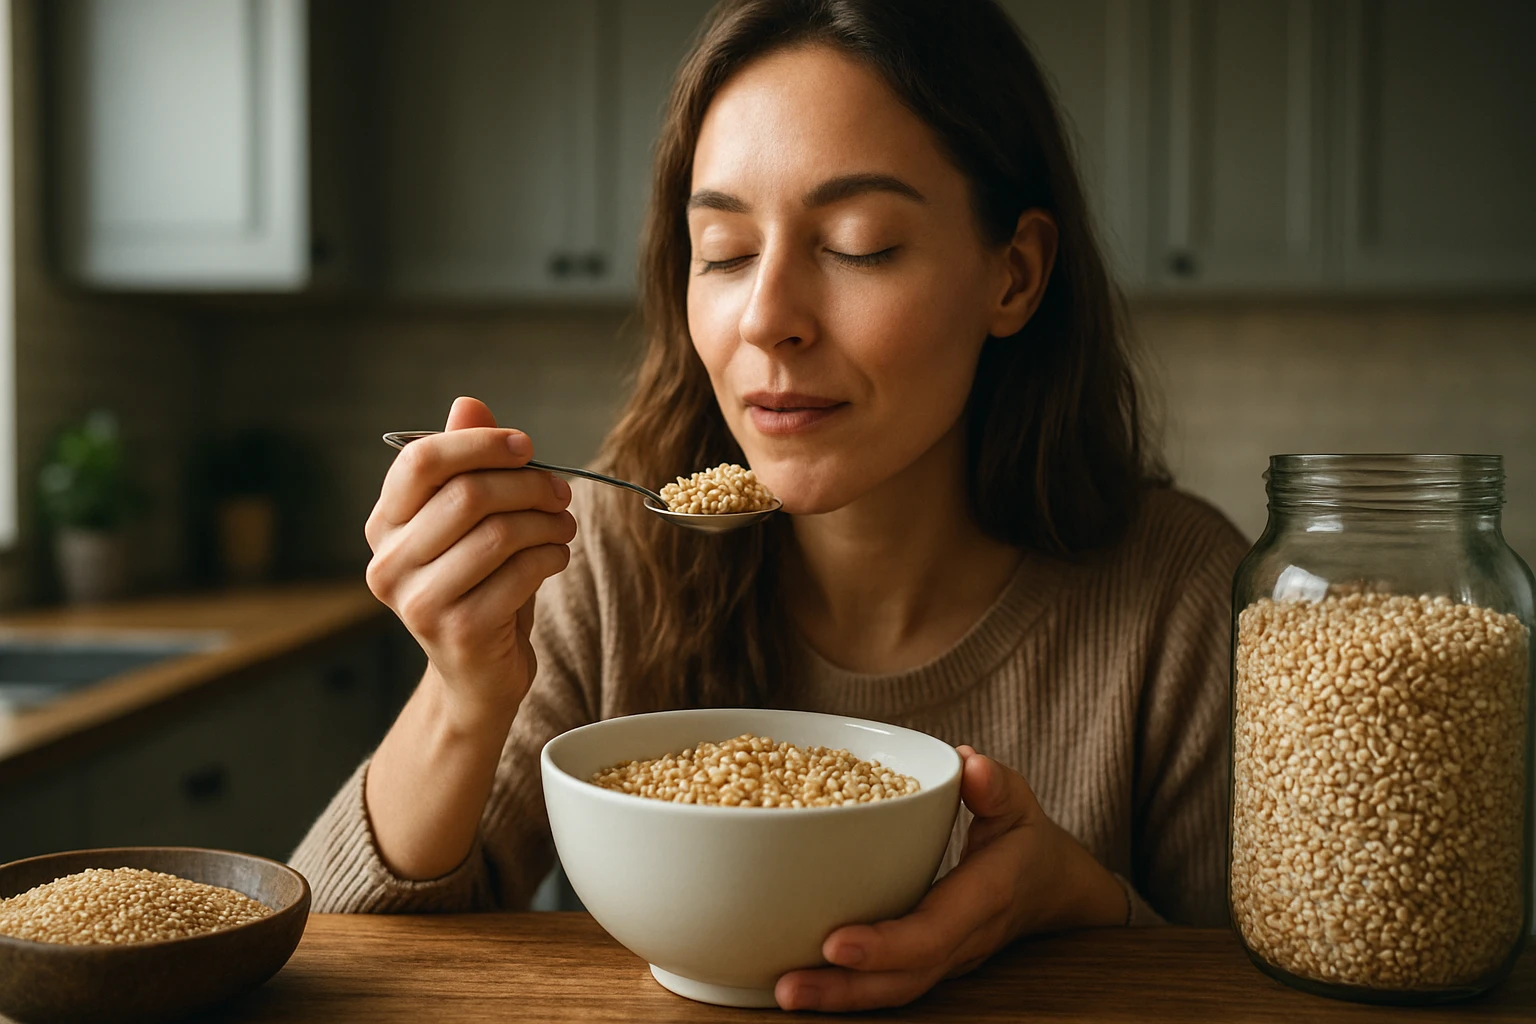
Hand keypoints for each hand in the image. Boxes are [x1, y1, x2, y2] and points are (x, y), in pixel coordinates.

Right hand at [364, 397, 576, 726]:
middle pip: (466, 495)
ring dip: (546, 523)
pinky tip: (556, 556)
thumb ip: (468, 465)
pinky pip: (518, 574)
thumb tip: (468, 404)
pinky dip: (550, 556)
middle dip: (527, 486)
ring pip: (497, 534)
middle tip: (561, 493)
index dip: (479, 445)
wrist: (478, 675)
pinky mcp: (457, 632)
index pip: (420, 462)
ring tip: (563, 526)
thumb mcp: (473, 522)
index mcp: (384, 526)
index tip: (525, 446)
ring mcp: (418, 602)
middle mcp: (388, 564)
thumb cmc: (479, 586)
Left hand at [774, 745, 1128, 1012]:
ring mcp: (945, 960)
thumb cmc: (1024, 839)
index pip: (932, 933)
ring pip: (894, 992)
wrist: (1052, 888)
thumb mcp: (1019, 803)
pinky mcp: (927, 964)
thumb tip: (970, 765)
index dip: (885, 945)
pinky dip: (847, 990)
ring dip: (838, 998)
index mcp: (984, 899)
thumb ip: (996, 785)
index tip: (834, 943)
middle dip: (845, 988)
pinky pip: (889, 985)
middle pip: (904, 980)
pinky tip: (801, 985)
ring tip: (784, 994)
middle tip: (787, 988)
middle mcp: (963, 941)